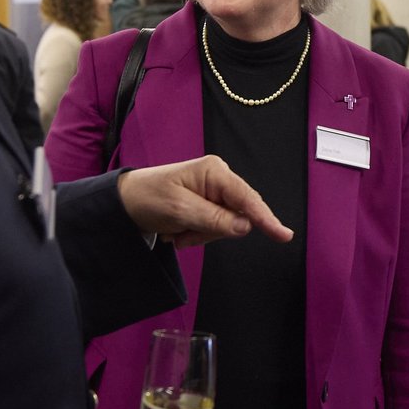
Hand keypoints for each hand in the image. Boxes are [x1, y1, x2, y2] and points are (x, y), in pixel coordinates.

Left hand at [117, 156, 294, 246]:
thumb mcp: (180, 210)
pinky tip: (177, 231)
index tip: (284, 235)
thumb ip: (214, 219)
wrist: (124, 202)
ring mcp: (213, 192)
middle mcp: (218, 179)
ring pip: (224, 227)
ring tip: (175, 231)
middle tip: (182, 233)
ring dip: (199, 235)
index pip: (247, 199)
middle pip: (236, 217)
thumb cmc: (147, 198)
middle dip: (210, 231)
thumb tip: (246, 227)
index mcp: (215, 172)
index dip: (266, 219)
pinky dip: (195, 235)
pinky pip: (213, 229)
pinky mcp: (206, 204)